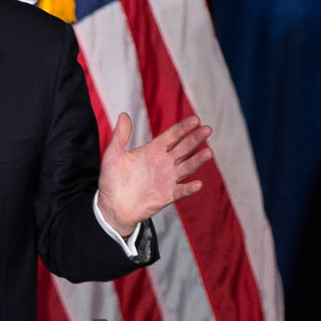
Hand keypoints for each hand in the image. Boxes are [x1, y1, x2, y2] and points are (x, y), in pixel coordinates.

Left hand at [96, 113, 212, 236]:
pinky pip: (181, 190)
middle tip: (207, 129)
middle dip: (195, 139)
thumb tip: (124, 115)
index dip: (183, 128)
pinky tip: (197, 183)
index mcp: (153, 150)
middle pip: (184, 148)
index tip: (195, 119)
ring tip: (208, 152)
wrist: (112, 205)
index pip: (172, 136)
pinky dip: (189, 188)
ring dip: (197, 160)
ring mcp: (167, 179)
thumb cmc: (112, 179)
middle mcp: (163, 163)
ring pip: (187, 167)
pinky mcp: (167, 195)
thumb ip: (120, 135)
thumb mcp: (113, 154)